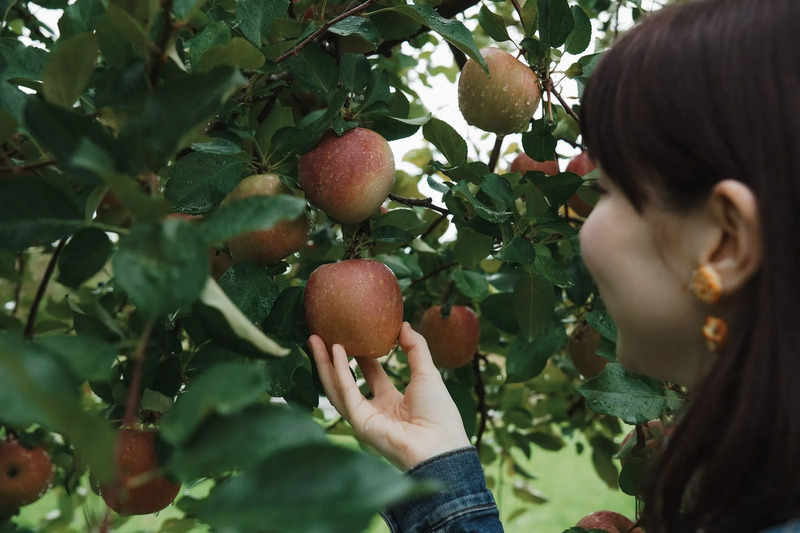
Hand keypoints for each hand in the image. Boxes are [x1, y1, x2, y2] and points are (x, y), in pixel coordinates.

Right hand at [308, 322, 471, 470]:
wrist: (440, 444)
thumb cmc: (439, 414)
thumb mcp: (427, 372)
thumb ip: (415, 348)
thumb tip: (404, 325)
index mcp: (392, 403)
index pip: (371, 375)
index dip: (361, 356)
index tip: (352, 335)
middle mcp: (375, 410)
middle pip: (347, 381)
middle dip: (332, 359)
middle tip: (321, 336)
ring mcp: (365, 418)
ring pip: (337, 388)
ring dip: (325, 364)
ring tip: (314, 340)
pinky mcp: (360, 423)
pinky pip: (346, 394)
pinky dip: (340, 372)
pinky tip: (335, 352)